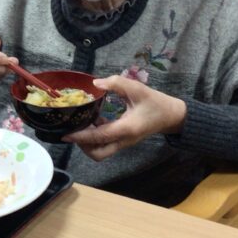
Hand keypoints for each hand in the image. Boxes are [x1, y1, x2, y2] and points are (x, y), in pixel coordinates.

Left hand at [63, 75, 186, 160]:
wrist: (171, 116)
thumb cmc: (155, 102)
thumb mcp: (137, 88)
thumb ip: (116, 83)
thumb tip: (96, 83)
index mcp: (126, 129)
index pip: (99, 137)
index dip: (81, 136)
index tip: (66, 135)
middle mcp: (123, 140)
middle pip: (98, 154)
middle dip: (83, 146)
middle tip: (74, 130)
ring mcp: (124, 143)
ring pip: (101, 152)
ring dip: (89, 142)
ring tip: (82, 124)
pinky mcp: (124, 141)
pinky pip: (106, 145)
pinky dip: (96, 137)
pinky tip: (94, 120)